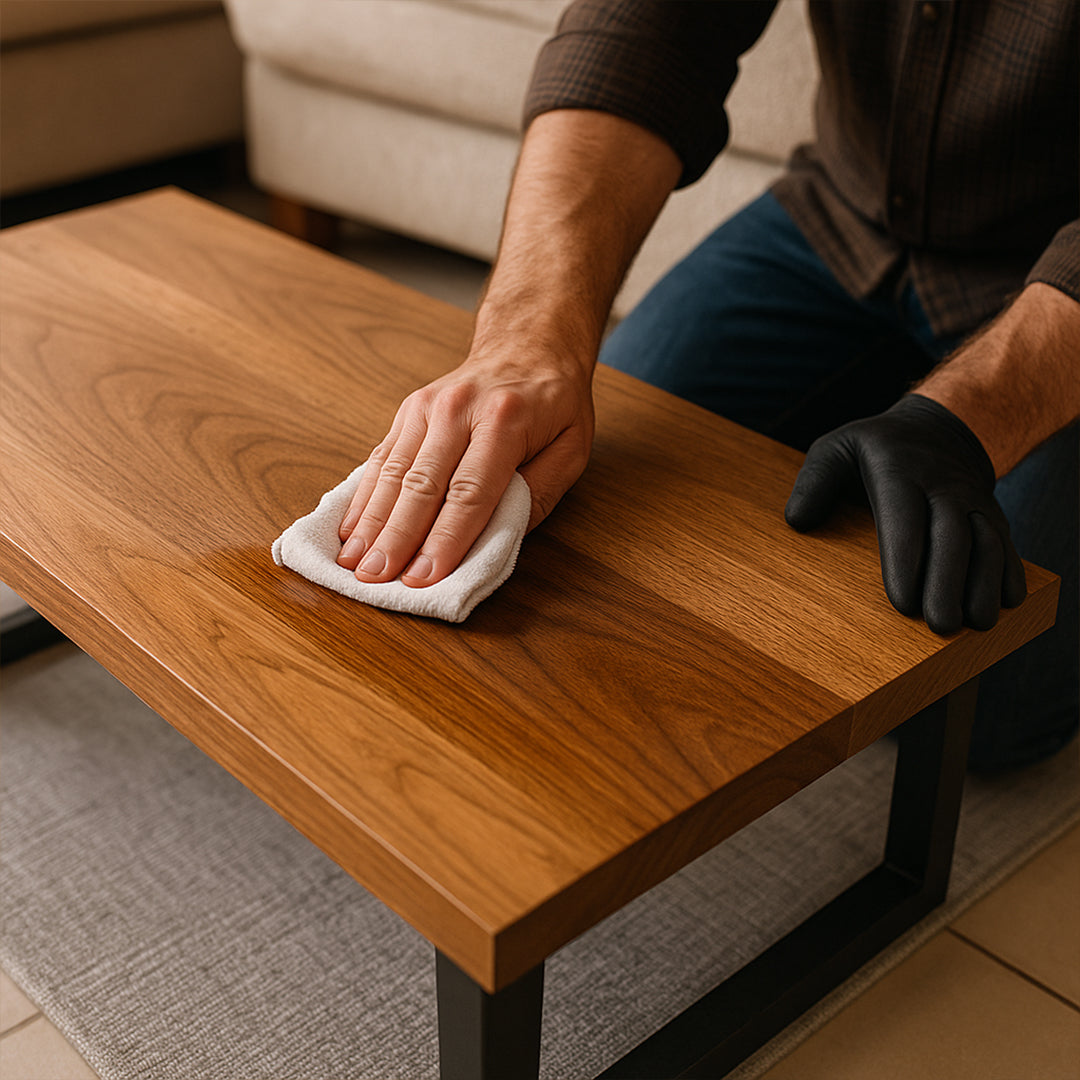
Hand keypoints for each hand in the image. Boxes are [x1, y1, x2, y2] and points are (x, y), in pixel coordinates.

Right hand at [336, 349, 593, 586]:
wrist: (528, 344)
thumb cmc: (554, 404)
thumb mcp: (572, 448)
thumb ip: (539, 493)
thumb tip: (497, 537)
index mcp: (504, 420)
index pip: (470, 492)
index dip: (445, 539)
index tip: (424, 576)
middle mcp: (457, 409)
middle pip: (422, 485)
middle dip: (396, 538)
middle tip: (375, 579)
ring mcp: (426, 407)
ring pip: (393, 473)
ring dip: (371, 523)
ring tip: (352, 563)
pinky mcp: (408, 411)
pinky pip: (381, 459)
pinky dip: (364, 498)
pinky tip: (350, 530)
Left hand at [784, 394, 1025, 633]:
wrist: (941, 427)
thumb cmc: (876, 447)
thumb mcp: (836, 448)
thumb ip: (813, 481)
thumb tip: (798, 520)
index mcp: (899, 471)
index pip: (904, 518)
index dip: (906, 561)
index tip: (903, 603)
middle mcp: (942, 487)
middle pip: (951, 536)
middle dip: (948, 582)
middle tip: (941, 625)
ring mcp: (972, 502)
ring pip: (987, 542)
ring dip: (984, 584)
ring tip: (976, 624)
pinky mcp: (993, 515)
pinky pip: (1008, 544)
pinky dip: (1011, 574)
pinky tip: (1007, 605)